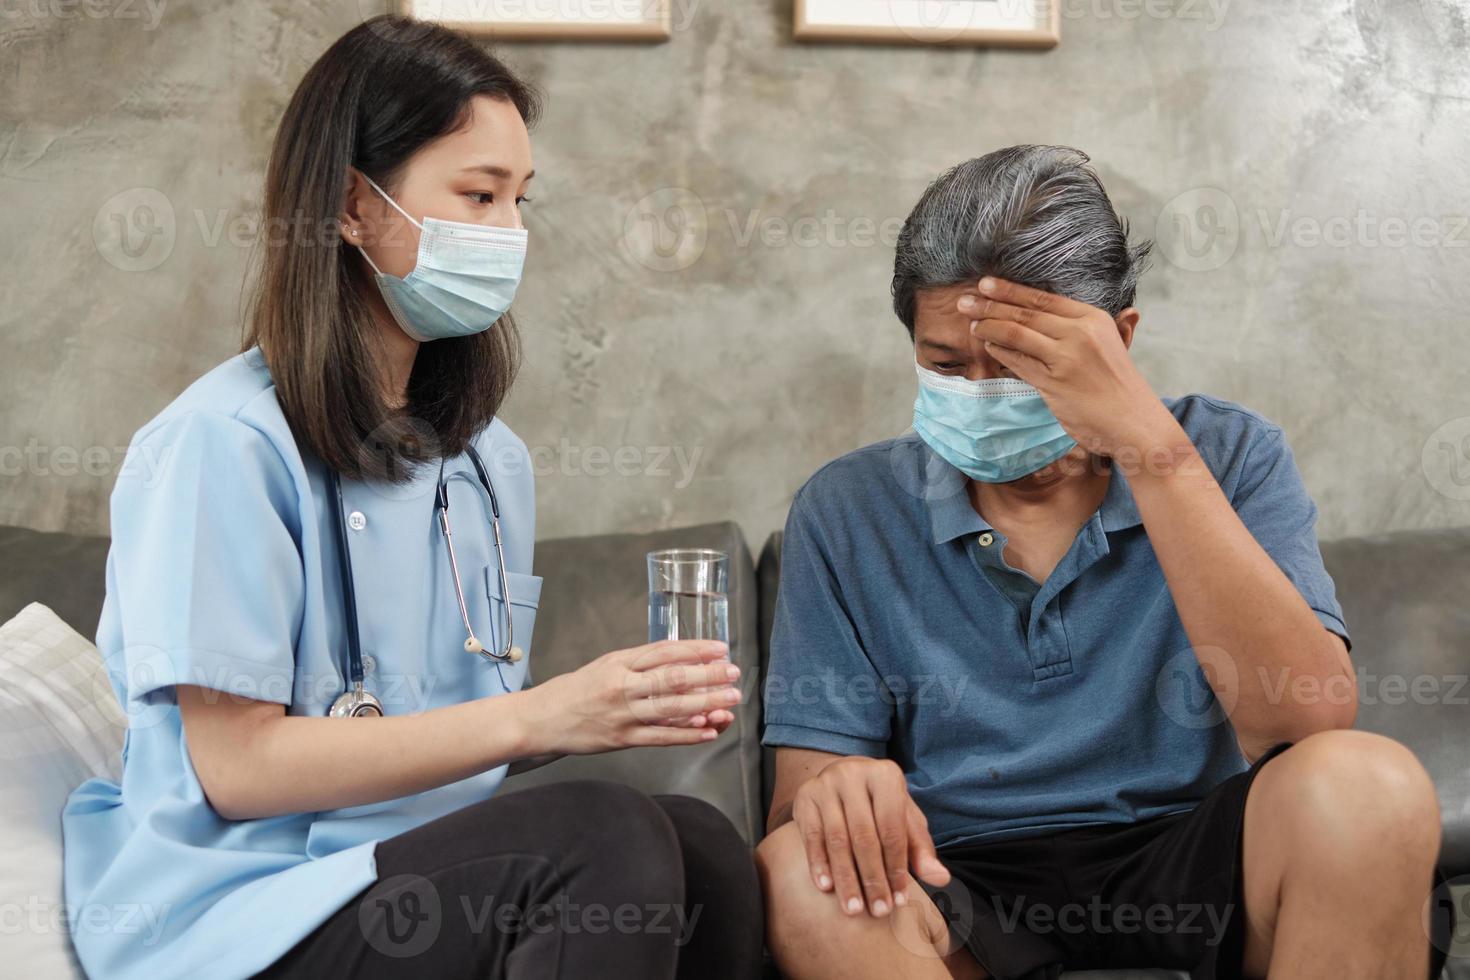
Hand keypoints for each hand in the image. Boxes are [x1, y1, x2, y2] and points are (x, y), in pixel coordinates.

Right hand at [527, 640, 740, 755]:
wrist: (541, 719)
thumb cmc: (577, 690)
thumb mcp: (606, 666)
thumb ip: (640, 664)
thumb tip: (681, 660)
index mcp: (620, 662)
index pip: (665, 651)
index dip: (696, 649)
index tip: (721, 648)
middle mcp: (622, 685)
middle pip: (672, 677)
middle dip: (708, 675)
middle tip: (733, 672)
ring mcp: (622, 714)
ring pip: (671, 707)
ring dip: (705, 703)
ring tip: (730, 700)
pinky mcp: (621, 739)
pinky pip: (661, 736)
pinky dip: (687, 734)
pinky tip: (708, 731)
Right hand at [791, 757, 949, 917]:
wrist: (843, 776)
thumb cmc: (881, 805)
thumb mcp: (905, 820)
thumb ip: (921, 849)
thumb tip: (941, 879)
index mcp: (886, 776)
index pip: (892, 829)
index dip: (897, 868)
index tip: (899, 901)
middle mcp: (853, 774)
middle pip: (864, 836)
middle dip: (872, 878)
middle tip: (878, 910)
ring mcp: (826, 784)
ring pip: (836, 839)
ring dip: (846, 878)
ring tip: (853, 908)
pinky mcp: (805, 797)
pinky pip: (811, 836)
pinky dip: (818, 863)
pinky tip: (825, 888)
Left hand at [958, 277, 1182, 458]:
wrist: (1134, 423)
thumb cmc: (1122, 386)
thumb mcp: (1119, 346)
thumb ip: (1117, 327)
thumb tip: (1131, 312)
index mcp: (1093, 318)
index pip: (1043, 298)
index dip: (1010, 290)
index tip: (985, 283)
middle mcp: (1079, 333)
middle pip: (1025, 313)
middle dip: (989, 305)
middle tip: (964, 300)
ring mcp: (1065, 358)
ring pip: (1017, 334)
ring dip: (989, 327)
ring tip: (971, 322)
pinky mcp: (1053, 383)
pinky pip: (1018, 362)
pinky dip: (1001, 351)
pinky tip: (989, 345)